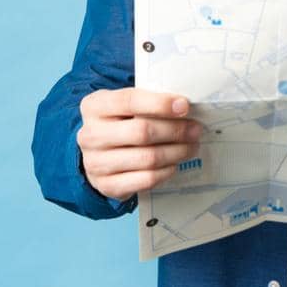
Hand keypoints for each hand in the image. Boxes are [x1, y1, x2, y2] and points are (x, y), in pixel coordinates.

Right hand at [77, 88, 202, 200]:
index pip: (129, 101)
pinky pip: (146, 179)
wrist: (98, 155)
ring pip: (147, 158)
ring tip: (191, 146)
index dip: (160, 103)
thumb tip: (183, 106)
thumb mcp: (125, 106)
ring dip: (176, 152)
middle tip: (195, 130)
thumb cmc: (119, 124)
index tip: (185, 106)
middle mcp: (91, 135)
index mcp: (95, 106)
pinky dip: (166, 171)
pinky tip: (174, 164)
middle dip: (175, 130)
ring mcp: (95, 163)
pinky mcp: (106, 185)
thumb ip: (148, 102)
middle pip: (142, 132)